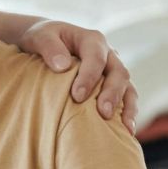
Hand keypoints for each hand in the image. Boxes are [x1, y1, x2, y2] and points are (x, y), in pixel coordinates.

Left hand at [18, 19, 138, 131]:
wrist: (46, 42)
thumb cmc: (42, 39)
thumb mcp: (39, 37)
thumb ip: (49, 47)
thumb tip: (61, 66)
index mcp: (92, 40)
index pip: (96, 58)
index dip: (89, 77)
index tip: (77, 96)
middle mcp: (108, 54)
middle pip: (119, 73)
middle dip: (112, 94)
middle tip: (103, 113)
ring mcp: (113, 69)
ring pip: (128, 87)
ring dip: (127, 107)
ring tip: (124, 128)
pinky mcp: (113, 83)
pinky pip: (127, 98)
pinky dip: (128, 113)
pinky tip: (126, 131)